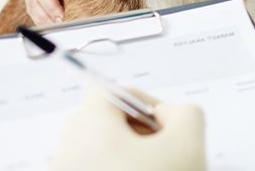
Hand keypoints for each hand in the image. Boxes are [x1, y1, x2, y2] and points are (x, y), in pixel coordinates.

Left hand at [51, 87, 206, 170]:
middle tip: (166, 154)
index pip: (110, 92)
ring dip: (131, 161)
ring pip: (100, 157)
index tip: (165, 125)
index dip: (144, 101)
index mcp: (87, 129)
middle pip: (103, 125)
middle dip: (140, 135)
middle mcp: (65, 154)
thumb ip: (186, 113)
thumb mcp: (188, 144)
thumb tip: (173, 114)